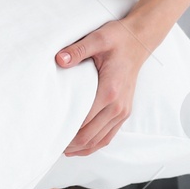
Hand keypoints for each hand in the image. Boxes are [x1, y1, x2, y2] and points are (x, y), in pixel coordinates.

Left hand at [55, 16, 158, 155]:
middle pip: (90, 136)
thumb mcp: (98, 39)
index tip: (50, 135)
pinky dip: (95, 144)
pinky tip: (81, 147)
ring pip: (100, 140)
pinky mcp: (125, 111)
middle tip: (50, 146)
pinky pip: (109, 135)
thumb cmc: (118, 39)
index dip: (66, 132)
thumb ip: (78, 50)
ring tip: (62, 150)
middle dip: (71, 144)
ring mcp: (123, 110)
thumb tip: (60, 59)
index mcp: (109, 91)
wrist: (139, 40)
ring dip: (81, 148)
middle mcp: (118, 106)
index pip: (84, 121)